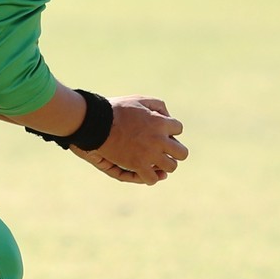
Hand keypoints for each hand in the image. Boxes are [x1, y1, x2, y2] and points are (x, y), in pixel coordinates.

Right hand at [72, 95, 187, 185]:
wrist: (97, 122)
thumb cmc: (117, 109)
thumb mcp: (140, 100)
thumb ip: (157, 106)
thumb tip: (167, 117)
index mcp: (161, 122)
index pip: (178, 129)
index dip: (170, 131)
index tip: (161, 132)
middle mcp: (159, 140)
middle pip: (182, 153)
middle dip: (175, 152)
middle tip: (165, 151)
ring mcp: (149, 154)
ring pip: (170, 167)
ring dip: (165, 165)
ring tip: (156, 162)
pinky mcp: (137, 165)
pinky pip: (152, 178)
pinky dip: (150, 177)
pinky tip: (145, 172)